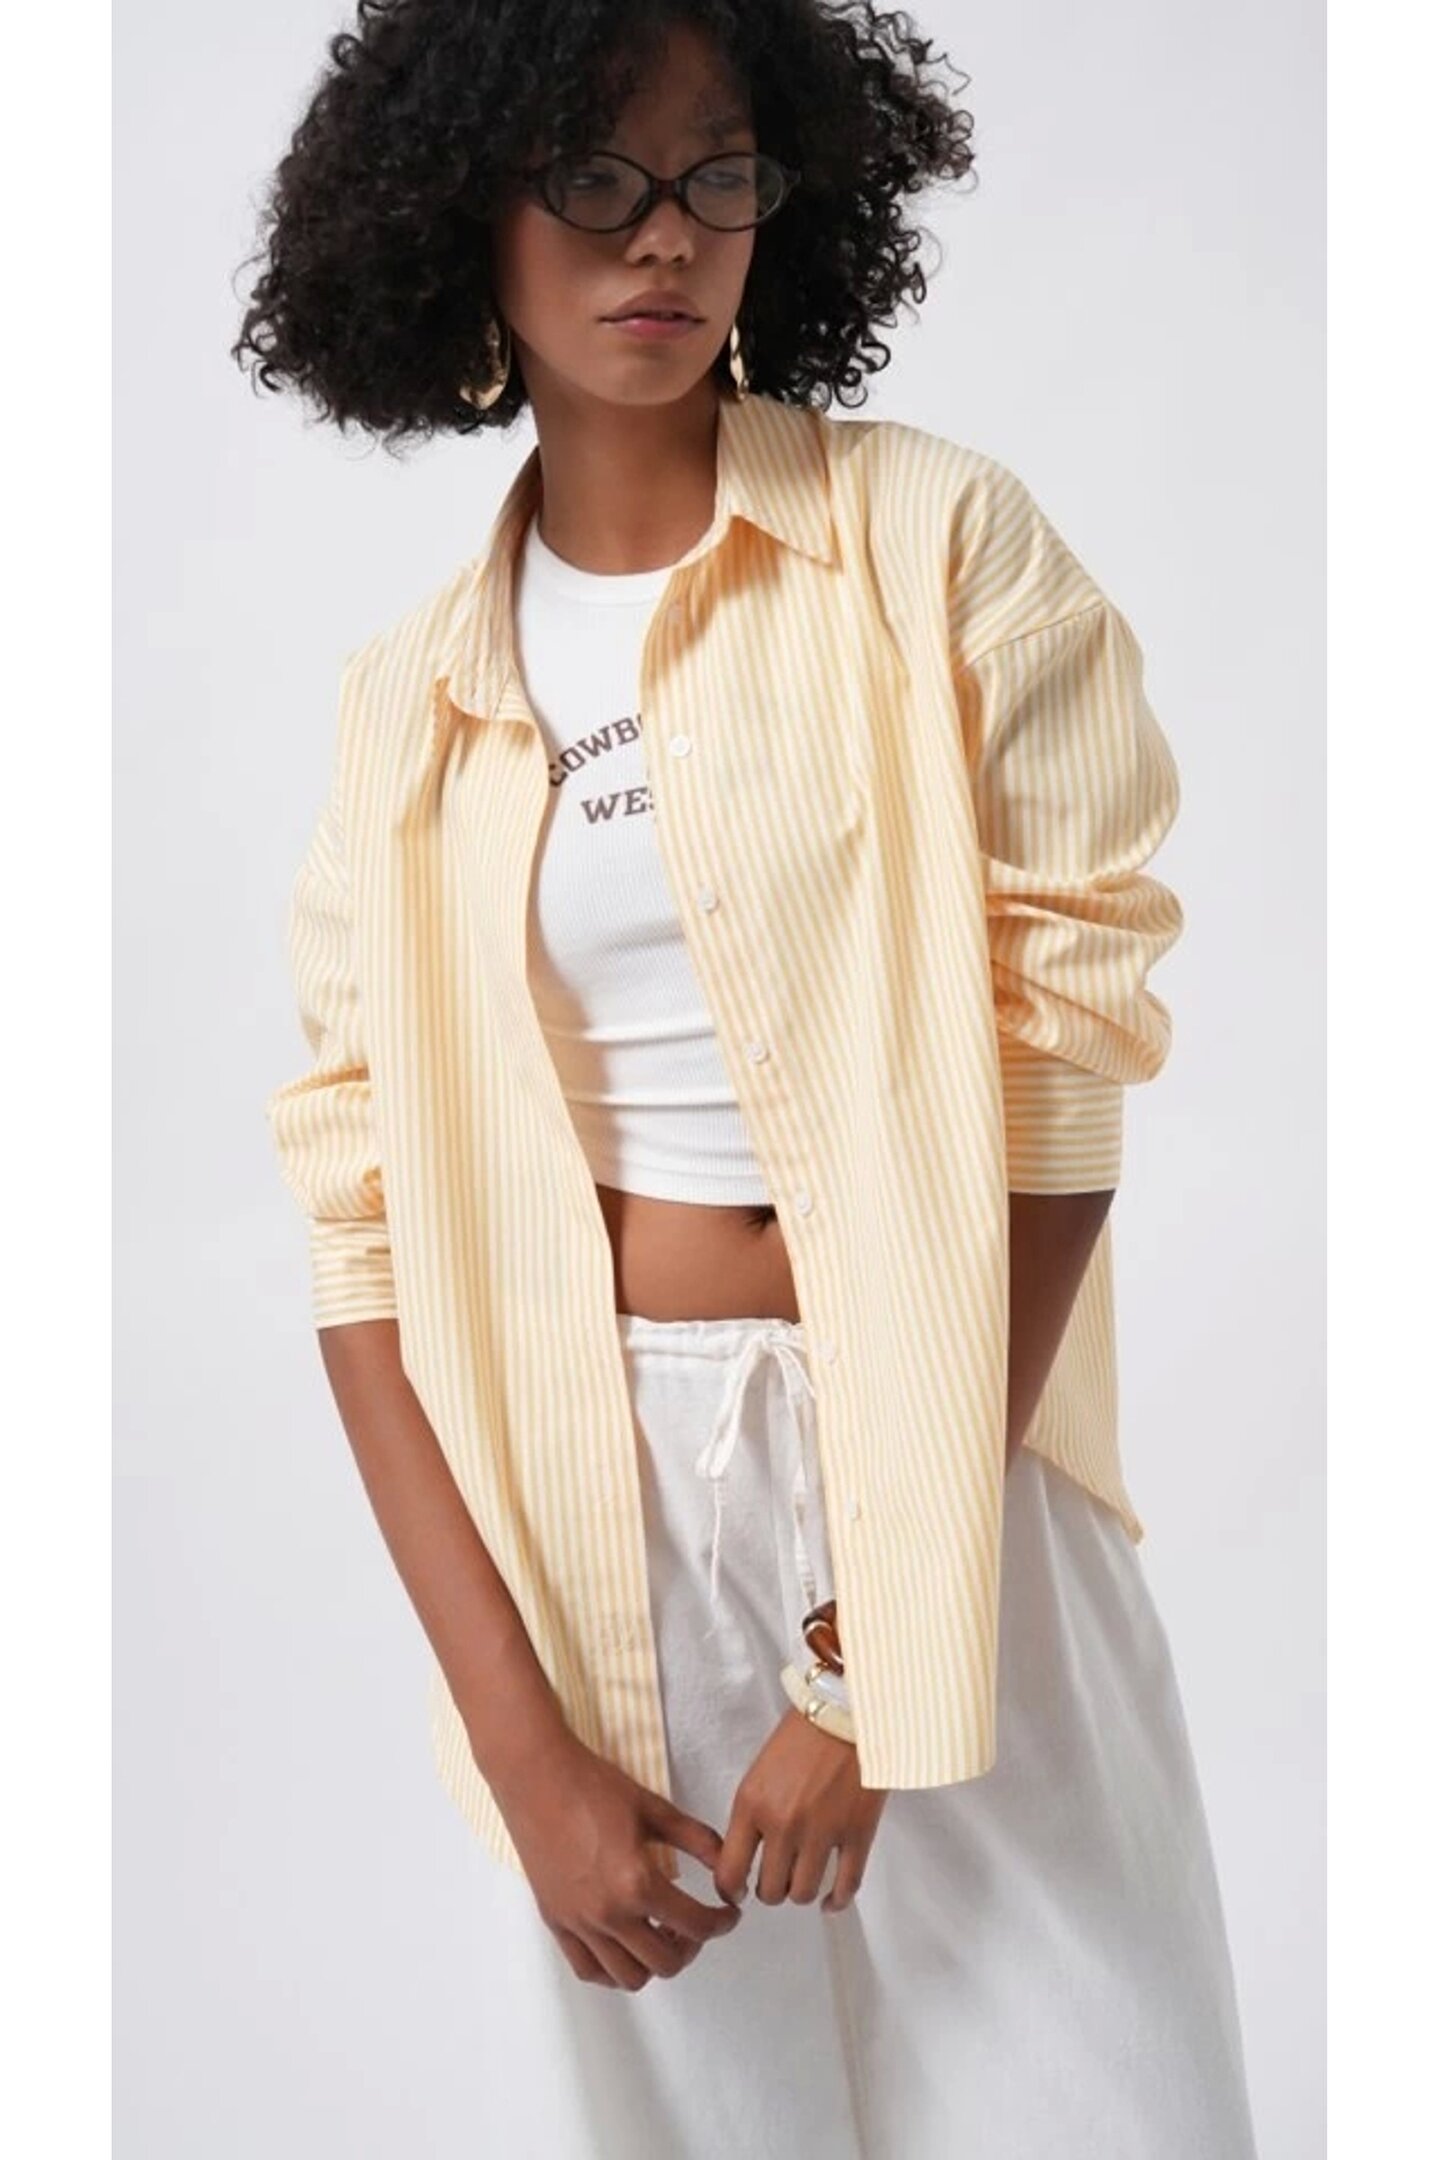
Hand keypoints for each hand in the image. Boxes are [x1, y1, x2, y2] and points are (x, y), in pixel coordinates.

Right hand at [495, 1729, 744, 1990]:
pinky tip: (625, 1943)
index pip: (696, 1925)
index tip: (729, 1913)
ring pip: (629, 1977)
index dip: (722, 1922)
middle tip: (695, 1921)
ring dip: (654, 1962)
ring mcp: (579, 1923)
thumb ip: (699, 1841)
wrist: (537, 1778)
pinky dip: (614, 1969)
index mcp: (637, 1882)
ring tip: (660, 1932)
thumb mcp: (656, 1809)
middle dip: (692, 1945)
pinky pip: (589, 1970)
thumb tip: (729, 1868)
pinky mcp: (556, 1923)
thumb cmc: (595, 1787)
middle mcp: (608, 1914)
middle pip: (666, 1962)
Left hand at [714, 1706, 888, 1913]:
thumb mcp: (759, 1772)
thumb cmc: (801, 1734)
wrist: (847, 1709)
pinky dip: (837, 1900)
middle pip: (770, 1891)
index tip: (738, 1892)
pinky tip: (831, 1899)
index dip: (731, 1891)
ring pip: (803, 1894)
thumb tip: (748, 1856)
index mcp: (751, 1805)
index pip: (729, 1872)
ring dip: (801, 1892)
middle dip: (771, 1889)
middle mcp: (783, 1826)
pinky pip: (845, 1887)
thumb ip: (752, 1814)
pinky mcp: (858, 1835)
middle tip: (777, 1878)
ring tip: (804, 1878)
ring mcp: (822, 1833)